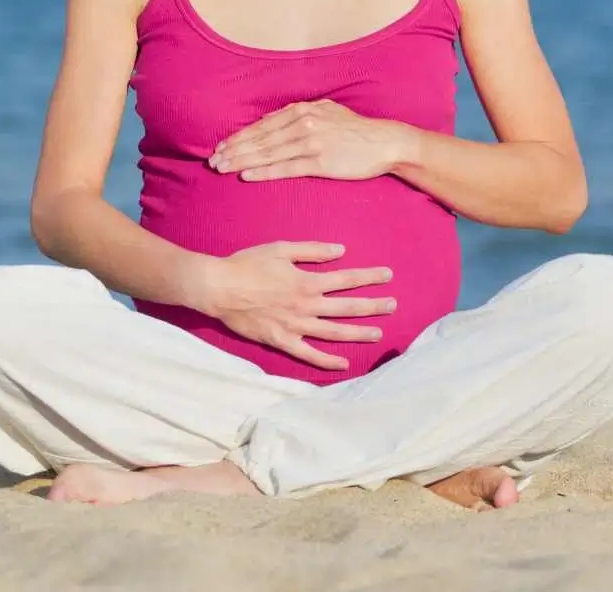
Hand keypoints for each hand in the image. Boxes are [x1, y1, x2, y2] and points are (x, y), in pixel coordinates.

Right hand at [201, 240, 395, 369]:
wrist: (219, 287)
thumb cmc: (248, 264)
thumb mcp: (281, 248)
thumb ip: (313, 250)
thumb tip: (341, 251)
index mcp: (307, 281)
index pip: (347, 279)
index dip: (369, 277)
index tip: (388, 275)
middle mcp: (306, 306)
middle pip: (347, 307)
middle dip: (373, 306)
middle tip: (394, 305)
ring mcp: (295, 327)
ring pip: (334, 333)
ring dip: (358, 333)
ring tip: (378, 333)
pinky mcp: (281, 341)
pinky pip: (309, 355)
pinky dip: (327, 361)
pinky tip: (344, 363)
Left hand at [208, 100, 414, 181]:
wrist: (385, 142)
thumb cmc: (355, 130)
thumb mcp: (327, 111)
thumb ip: (300, 113)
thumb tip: (271, 119)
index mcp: (303, 110)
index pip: (263, 125)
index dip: (240, 136)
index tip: (221, 146)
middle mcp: (304, 123)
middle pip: (261, 138)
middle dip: (234, 149)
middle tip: (213, 160)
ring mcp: (311, 142)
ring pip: (268, 152)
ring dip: (242, 161)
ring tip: (223, 168)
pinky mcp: (320, 162)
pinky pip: (285, 168)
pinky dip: (264, 171)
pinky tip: (247, 176)